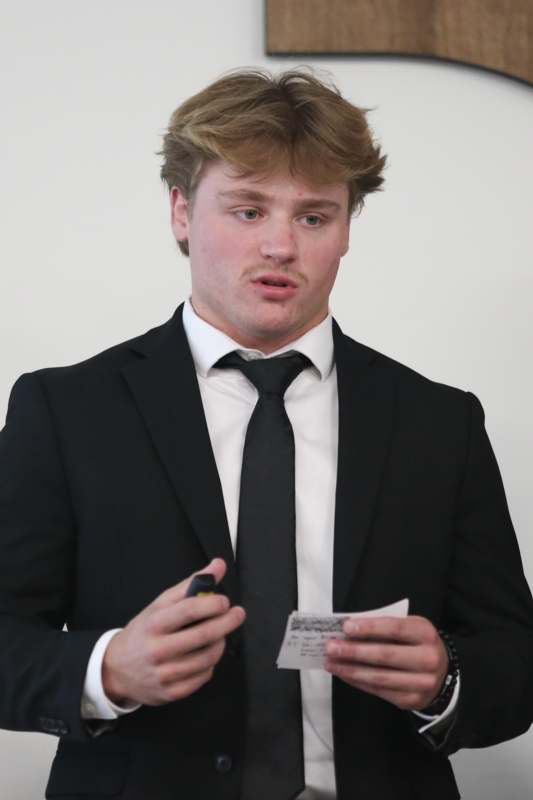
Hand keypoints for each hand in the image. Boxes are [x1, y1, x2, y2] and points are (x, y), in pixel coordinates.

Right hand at [102, 558, 244, 706]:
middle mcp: (158, 649)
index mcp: (154, 623)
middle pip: (204, 635)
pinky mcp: (171, 692)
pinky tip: (206, 654)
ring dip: (221, 642)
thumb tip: (218, 565)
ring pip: (208, 657)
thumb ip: (191, 584)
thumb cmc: (144, 631)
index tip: (224, 601)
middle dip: (228, 622)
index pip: (189, 610)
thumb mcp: (160, 604)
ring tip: (220, 634)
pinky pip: (204, 676)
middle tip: (237, 614)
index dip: (213, 604)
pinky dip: (211, 663)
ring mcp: (164, 673)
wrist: (116, 668)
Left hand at [324, 615, 447, 710]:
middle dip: (353, 651)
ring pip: (379, 677)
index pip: (395, 629)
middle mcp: (428, 659)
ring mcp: (421, 683)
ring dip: (350, 670)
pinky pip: (379, 690)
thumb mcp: (408, 627)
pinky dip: (358, 682)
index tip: (346, 627)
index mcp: (425, 633)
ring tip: (330, 663)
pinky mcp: (411, 700)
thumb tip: (348, 629)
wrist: (442, 673)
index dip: (369, 628)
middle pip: (385, 655)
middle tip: (330, 647)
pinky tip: (344, 674)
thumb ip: (383, 626)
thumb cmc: (416, 644)